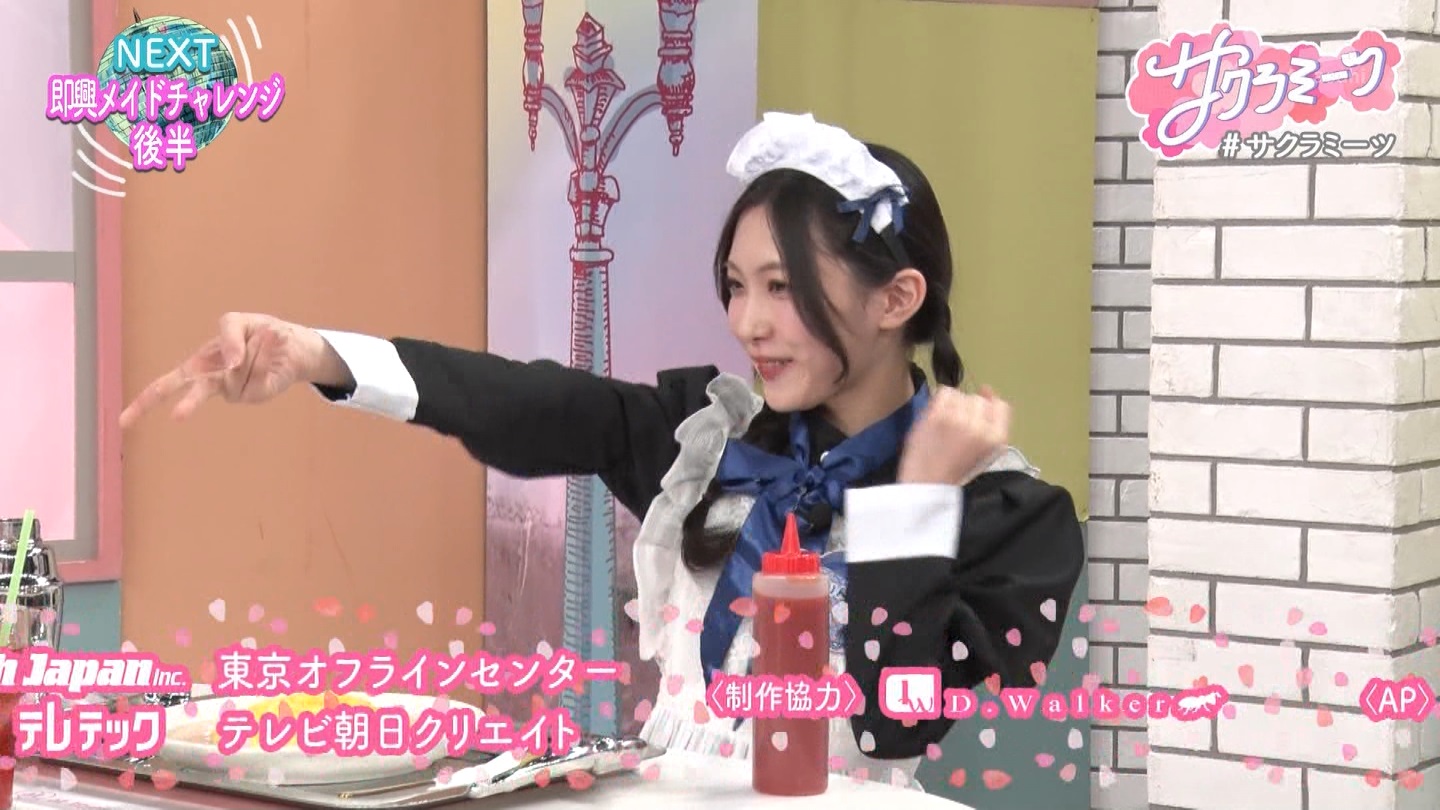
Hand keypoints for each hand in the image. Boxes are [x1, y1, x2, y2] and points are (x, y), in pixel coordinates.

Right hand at [118, 313, 345, 427]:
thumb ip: (227, 336)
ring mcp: (237, 391)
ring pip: (239, 369)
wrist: (290, 343)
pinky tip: (274, 342)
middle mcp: (214, 383)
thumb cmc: (254, 333)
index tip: (122, 422)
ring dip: (254, 346)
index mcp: (197, 367)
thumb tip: (229, 363)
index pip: (163, 387)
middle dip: (189, 403)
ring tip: (264, 336)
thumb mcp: (235, 322)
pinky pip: (260, 371)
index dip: (143, 404)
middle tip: (177, 417)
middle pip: (196, 394)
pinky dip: (267, 351)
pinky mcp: (259, 394)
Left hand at [897, 385, 1010, 485]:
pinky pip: (945, 392)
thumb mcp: (985, 450)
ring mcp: (958, 419)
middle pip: (979, 400)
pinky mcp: (938, 415)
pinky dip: (941, 401)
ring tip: (946, 424)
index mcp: (997, 439)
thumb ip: (992, 422)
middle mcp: (981, 427)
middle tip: (957, 428)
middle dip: (969, 410)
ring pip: (962, 395)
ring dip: (954, 405)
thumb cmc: (956, 470)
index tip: (977, 416)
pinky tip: (937, 417)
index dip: (989, 407)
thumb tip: (987, 389)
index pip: (1002, 407)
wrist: (928, 483)